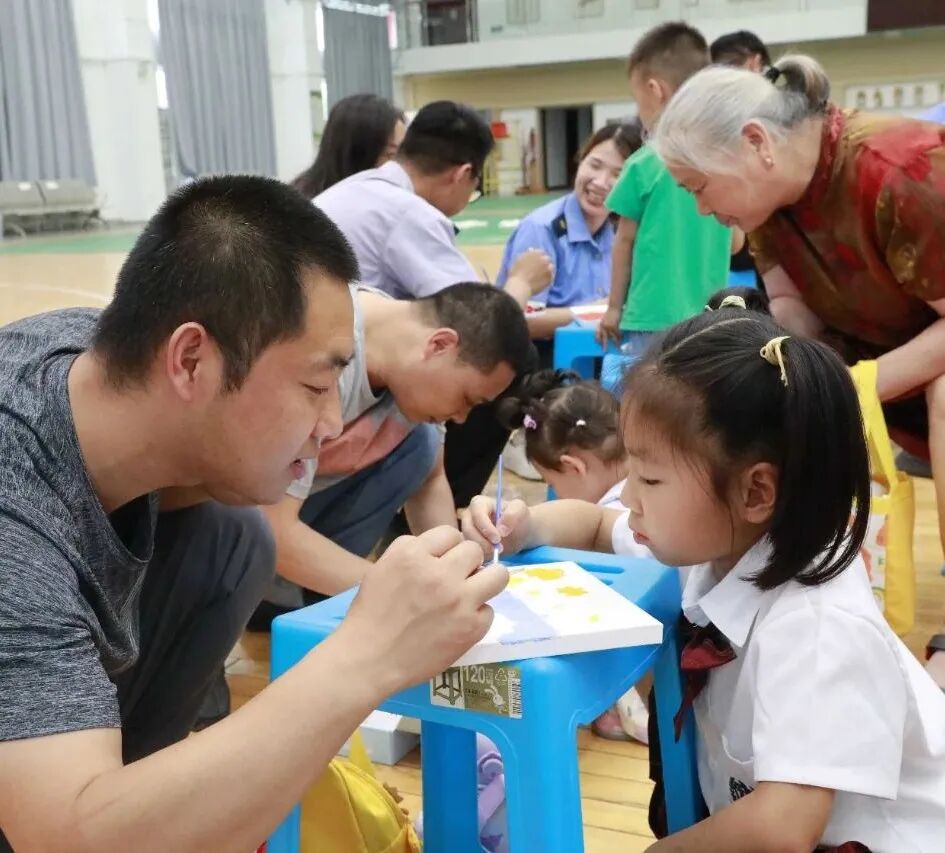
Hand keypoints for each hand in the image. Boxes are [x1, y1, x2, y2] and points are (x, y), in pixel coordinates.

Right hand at [338, 527, 507, 692]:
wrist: (369, 659)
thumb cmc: (371, 613)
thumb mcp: (383, 567)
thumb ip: (412, 550)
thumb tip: (442, 547)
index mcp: (413, 555)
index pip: (451, 533)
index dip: (447, 547)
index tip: (442, 561)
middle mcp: (439, 573)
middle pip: (474, 550)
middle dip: (466, 562)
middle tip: (456, 579)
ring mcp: (459, 601)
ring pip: (498, 575)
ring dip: (486, 581)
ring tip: (472, 593)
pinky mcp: (471, 627)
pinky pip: (489, 610)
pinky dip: (477, 615)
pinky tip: (460, 623)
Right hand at [461, 495, 532, 560]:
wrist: (520, 533)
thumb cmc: (519, 518)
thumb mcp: (521, 510)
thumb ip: (513, 514)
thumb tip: (501, 529)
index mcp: (478, 503)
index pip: (476, 514)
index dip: (485, 527)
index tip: (498, 539)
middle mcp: (469, 516)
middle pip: (468, 530)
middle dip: (482, 541)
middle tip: (498, 550)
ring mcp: (467, 531)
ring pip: (468, 543)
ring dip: (482, 550)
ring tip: (497, 552)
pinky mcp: (470, 545)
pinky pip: (470, 553)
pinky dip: (480, 557)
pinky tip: (492, 557)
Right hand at [508, 248, 553, 295]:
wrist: (520, 286)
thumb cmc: (516, 273)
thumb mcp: (519, 260)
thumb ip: (527, 255)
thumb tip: (531, 250)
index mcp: (536, 253)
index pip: (541, 252)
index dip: (538, 257)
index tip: (536, 262)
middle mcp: (544, 259)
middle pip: (547, 259)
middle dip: (544, 263)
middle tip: (539, 269)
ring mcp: (548, 269)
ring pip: (551, 267)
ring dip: (547, 270)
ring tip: (541, 276)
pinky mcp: (550, 278)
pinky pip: (551, 277)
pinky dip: (548, 278)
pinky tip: (541, 282)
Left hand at [596, 306, 621, 345]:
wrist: (614, 306)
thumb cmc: (611, 312)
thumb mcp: (605, 319)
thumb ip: (604, 325)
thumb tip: (607, 332)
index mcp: (600, 325)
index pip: (597, 334)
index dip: (598, 339)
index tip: (599, 344)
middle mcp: (603, 327)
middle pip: (604, 338)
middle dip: (605, 345)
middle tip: (605, 351)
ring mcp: (609, 327)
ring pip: (613, 337)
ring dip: (616, 343)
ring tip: (618, 348)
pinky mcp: (614, 327)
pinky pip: (618, 334)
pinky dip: (621, 336)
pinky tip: (623, 339)